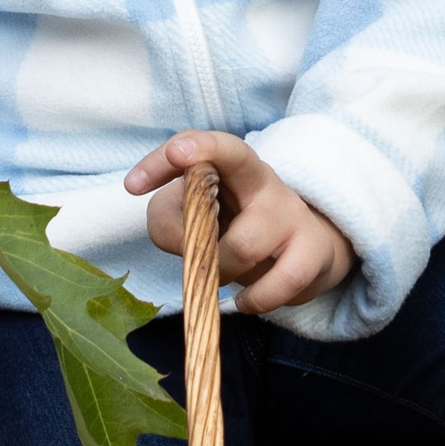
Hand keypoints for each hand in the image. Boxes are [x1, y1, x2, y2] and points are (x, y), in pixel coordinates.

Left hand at [126, 132, 357, 317]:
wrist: (307, 253)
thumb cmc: (238, 229)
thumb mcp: (197, 221)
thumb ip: (169, 222)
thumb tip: (179, 240)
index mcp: (231, 166)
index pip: (201, 143)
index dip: (167, 158)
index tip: (131, 186)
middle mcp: (263, 180)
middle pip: (237, 155)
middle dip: (201, 179)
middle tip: (183, 238)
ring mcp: (291, 214)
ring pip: (243, 244)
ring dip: (220, 270)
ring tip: (220, 276)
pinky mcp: (313, 253)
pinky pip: (282, 282)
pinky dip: (256, 299)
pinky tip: (244, 301)